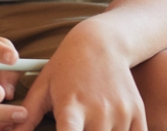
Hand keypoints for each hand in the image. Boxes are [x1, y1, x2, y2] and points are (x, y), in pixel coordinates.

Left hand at [10, 25, 146, 130]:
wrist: (101, 44)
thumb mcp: (42, 87)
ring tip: (88, 124)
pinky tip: (106, 128)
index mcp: (71, 107)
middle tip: (75, 127)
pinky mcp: (137, 114)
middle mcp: (98, 112)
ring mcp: (121, 114)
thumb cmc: (66, 67)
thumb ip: (28, 115)